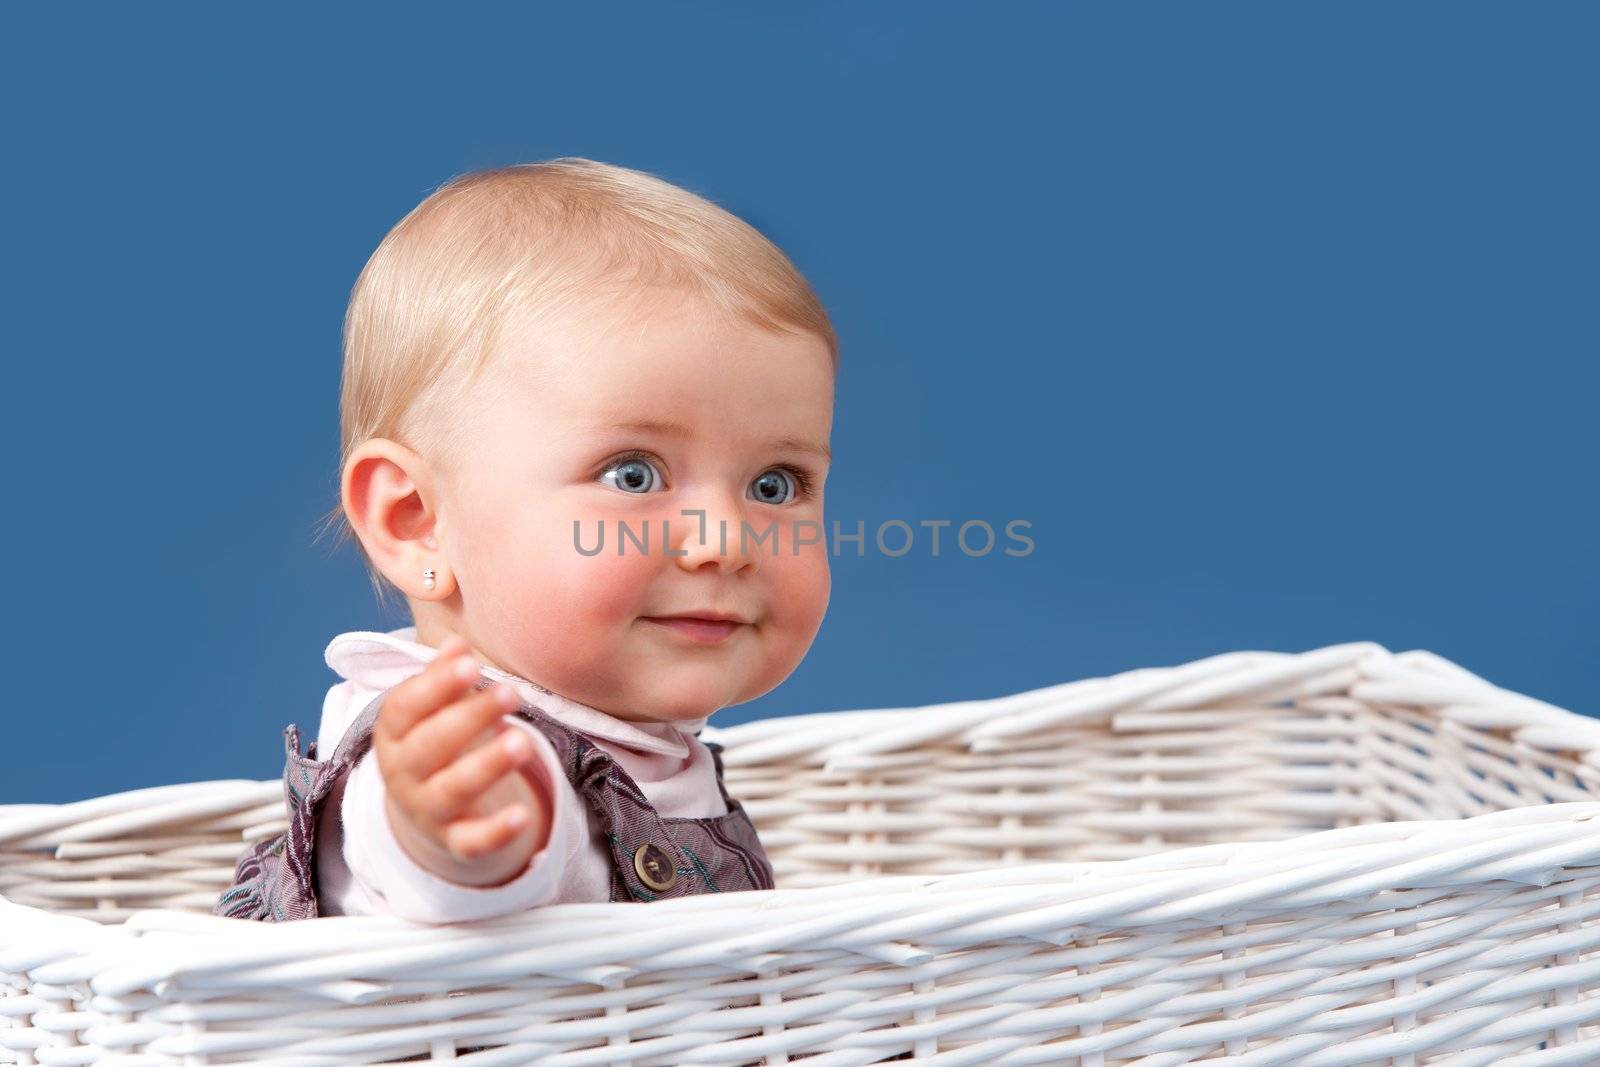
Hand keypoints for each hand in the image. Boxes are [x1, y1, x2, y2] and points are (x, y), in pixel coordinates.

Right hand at [372, 633, 550, 886]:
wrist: (427, 812)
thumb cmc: (435, 742)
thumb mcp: (432, 710)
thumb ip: (443, 678)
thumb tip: (456, 644)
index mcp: (393, 734)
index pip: (404, 708)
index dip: (434, 686)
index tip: (470, 664)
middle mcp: (403, 773)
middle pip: (429, 746)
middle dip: (469, 718)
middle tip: (509, 692)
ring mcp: (426, 810)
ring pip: (452, 790)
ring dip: (487, 766)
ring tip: (523, 741)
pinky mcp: (454, 840)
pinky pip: (472, 841)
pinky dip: (496, 831)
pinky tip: (523, 815)